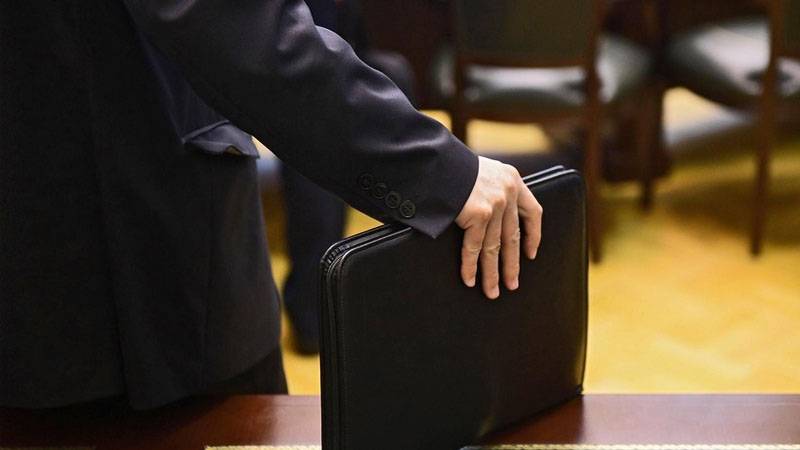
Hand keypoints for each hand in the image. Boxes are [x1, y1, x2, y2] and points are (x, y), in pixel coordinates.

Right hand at [455, 156, 542, 298]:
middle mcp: (508, 192)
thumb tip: (489, 216)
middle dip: (512, 264)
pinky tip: (471, 280)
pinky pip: (475, 247)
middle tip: (512, 283)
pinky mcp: (479, 214)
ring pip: (495, 247)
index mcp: (512, 179)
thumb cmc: (450, 166)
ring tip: (492, 291)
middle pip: (513, 236)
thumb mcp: (480, 171)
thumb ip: (490, 188)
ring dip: (492, 273)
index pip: (533, 212)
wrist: (435, 160)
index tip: (531, 253)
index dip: (533, 235)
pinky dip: (471, 266)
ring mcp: (496, 204)